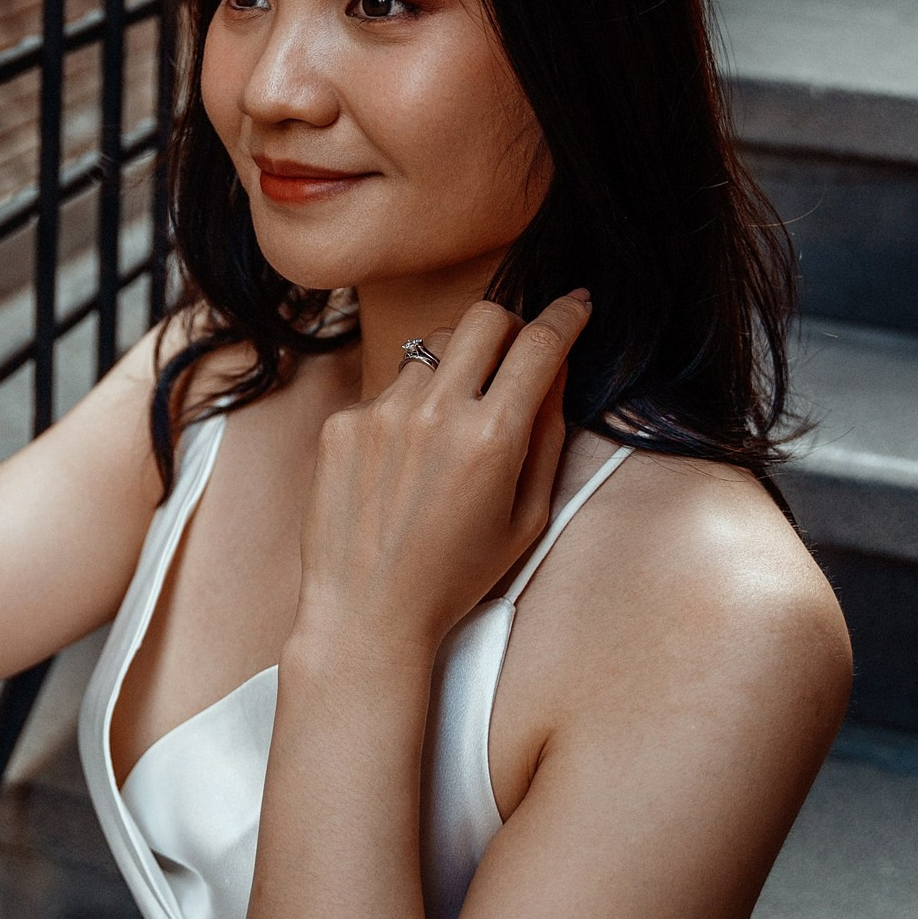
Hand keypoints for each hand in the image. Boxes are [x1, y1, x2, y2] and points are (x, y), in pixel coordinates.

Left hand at [291, 292, 593, 672]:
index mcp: (492, 438)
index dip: (566, 316)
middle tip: (512, 354)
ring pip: (431, 350)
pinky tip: (400, 465)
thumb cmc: (454, 577)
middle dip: (508, 325)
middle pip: (484, 317)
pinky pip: (386, 389)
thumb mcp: (526, 517)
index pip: (539, 344)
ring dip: (452, 370)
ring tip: (448, 430)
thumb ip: (546, 436)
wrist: (366, 613)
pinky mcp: (342, 423)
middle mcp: (436, 413)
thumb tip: (554, 371)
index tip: (576, 305)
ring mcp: (382, 413)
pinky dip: (405, 411)